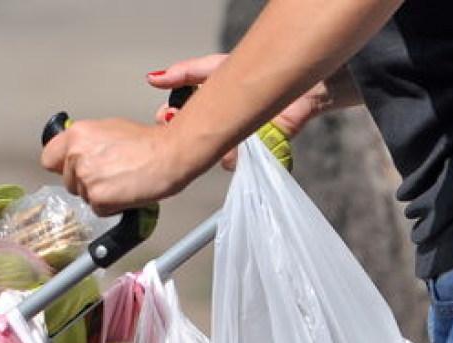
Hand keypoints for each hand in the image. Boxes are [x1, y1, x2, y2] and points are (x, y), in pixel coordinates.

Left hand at [40, 117, 186, 215]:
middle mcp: (77, 155)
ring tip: (121, 180)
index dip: (61, 166)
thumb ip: (87, 142)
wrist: (169, 155)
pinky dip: (111, 206)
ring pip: (83, 196)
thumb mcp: (109, 129)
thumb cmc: (147, 143)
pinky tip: (125, 191)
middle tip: (110, 174)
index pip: (48, 158)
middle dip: (86, 182)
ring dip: (100, 194)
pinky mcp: (98, 198)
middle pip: (68, 181)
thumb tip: (78, 152)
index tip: (70, 169)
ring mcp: (86, 178)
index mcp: (78, 134)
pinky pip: (98, 209)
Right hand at [148, 54, 359, 166]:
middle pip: (189, 144)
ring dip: (208, 146)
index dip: (165, 122)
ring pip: (209, 155)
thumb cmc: (259, 72)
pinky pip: (233, 163)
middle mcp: (216, 131)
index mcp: (204, 111)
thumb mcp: (215, 68)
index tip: (163, 116)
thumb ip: (185, 73)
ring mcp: (233, 144)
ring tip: (215, 133)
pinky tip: (236, 141)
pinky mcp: (252, 155)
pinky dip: (232, 154)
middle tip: (180, 126)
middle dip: (182, 138)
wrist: (299, 83)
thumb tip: (153, 78)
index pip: (174, 123)